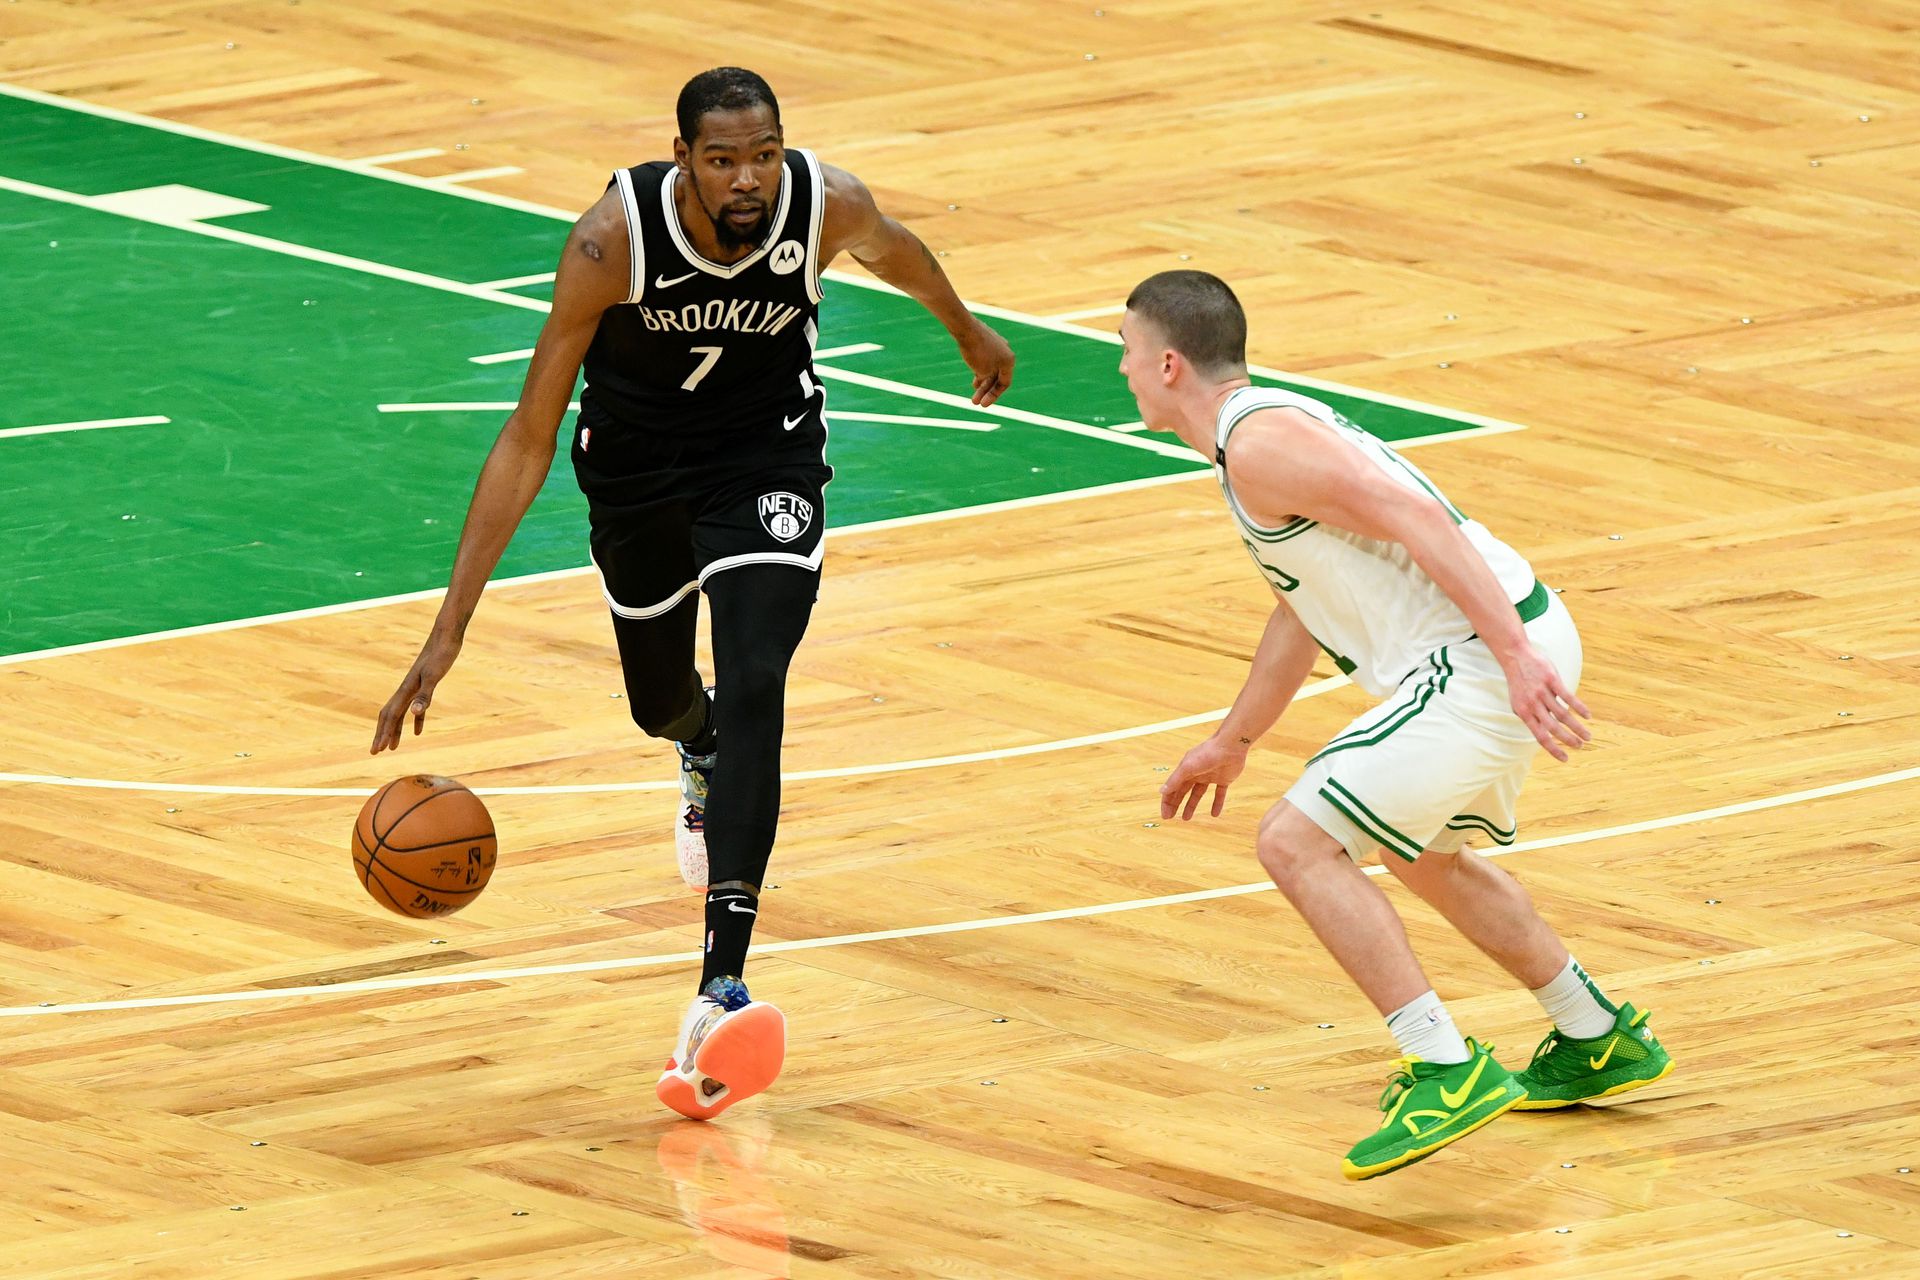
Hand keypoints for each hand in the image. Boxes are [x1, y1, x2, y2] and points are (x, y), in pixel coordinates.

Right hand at [371, 631, 462, 753]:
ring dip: (395, 730)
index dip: (383, 734)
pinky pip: (416, 707)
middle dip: (382, 734)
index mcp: (406, 690)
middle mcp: (406, 689)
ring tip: (393, 747)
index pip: (390, 717)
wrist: (447, 636)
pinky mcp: (426, 684)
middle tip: (375, 752)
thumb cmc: (441, 654)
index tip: (377, 750)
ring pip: (400, 713)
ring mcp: (415, 687)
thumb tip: (414, 713)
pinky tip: (417, 731)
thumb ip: (425, 695)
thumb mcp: (434, 676)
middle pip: (389, 716)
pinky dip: (416, 720)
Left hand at [957, 319, 1014, 405]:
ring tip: (974, 388)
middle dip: (985, 390)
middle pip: (997, 377)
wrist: (966, 328)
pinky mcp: (986, 341)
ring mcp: (996, 346)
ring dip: (982, 381)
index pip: (1004, 383)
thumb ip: (987, 380)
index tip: (984, 404)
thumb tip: (984, 381)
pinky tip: (974, 376)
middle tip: (975, 402)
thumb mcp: (983, 372)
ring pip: (990, 368)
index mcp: (1009, 360)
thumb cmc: (977, 351)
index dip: (994, 396)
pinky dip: (980, 369)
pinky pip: (986, 359)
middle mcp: (1006, 352)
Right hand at [1160, 735, 1249, 819]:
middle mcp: (1196, 773)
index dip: (1167, 801)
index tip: (1166, 815)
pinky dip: (1217, 804)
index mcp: (1185, 770)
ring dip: (1191, 805)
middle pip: (1182, 791)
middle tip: (1171, 818)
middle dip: (1175, 804)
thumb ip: (1175, 780)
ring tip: (1186, 818)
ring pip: (1198, 794)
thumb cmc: (1207, 754)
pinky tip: (1215, 814)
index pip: (1172, 788)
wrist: (1231, 746)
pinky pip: (1219, 794)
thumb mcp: (1188, 768)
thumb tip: (1161, 791)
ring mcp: (1209, 776)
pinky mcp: (1224, 779)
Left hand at [1504, 643, 1590, 761]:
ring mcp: (1542, 692)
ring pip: (1563, 714)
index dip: (1553, 749)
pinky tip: (1588, 716)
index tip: (1565, 758)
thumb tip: (1542, 732)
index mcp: (1524, 713)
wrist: (1515, 657)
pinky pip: (1568, 696)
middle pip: (1553, 728)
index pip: (1540, 736)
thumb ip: (1529, 717)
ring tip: (1588, 736)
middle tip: (1580, 746)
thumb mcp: (1518, 703)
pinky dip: (1579, 707)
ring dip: (1577, 727)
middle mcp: (1533, 704)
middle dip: (1568, 740)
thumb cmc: (1519, 683)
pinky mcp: (1552, 680)